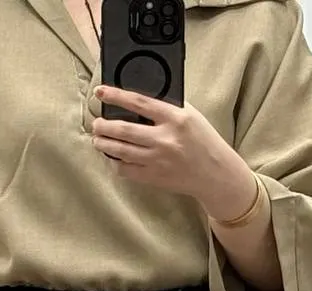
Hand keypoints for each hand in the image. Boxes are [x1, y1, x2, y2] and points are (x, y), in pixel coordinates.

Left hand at [91, 85, 258, 221]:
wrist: (215, 174)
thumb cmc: (203, 141)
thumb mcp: (191, 115)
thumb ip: (167, 106)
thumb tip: (138, 99)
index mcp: (175, 118)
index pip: (138, 103)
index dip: (116, 96)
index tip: (100, 92)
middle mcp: (165, 139)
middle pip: (124, 130)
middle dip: (104, 126)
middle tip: (96, 123)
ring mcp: (158, 160)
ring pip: (121, 151)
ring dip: (104, 144)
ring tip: (97, 139)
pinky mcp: (155, 177)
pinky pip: (127, 170)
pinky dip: (115, 163)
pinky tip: (112, 157)